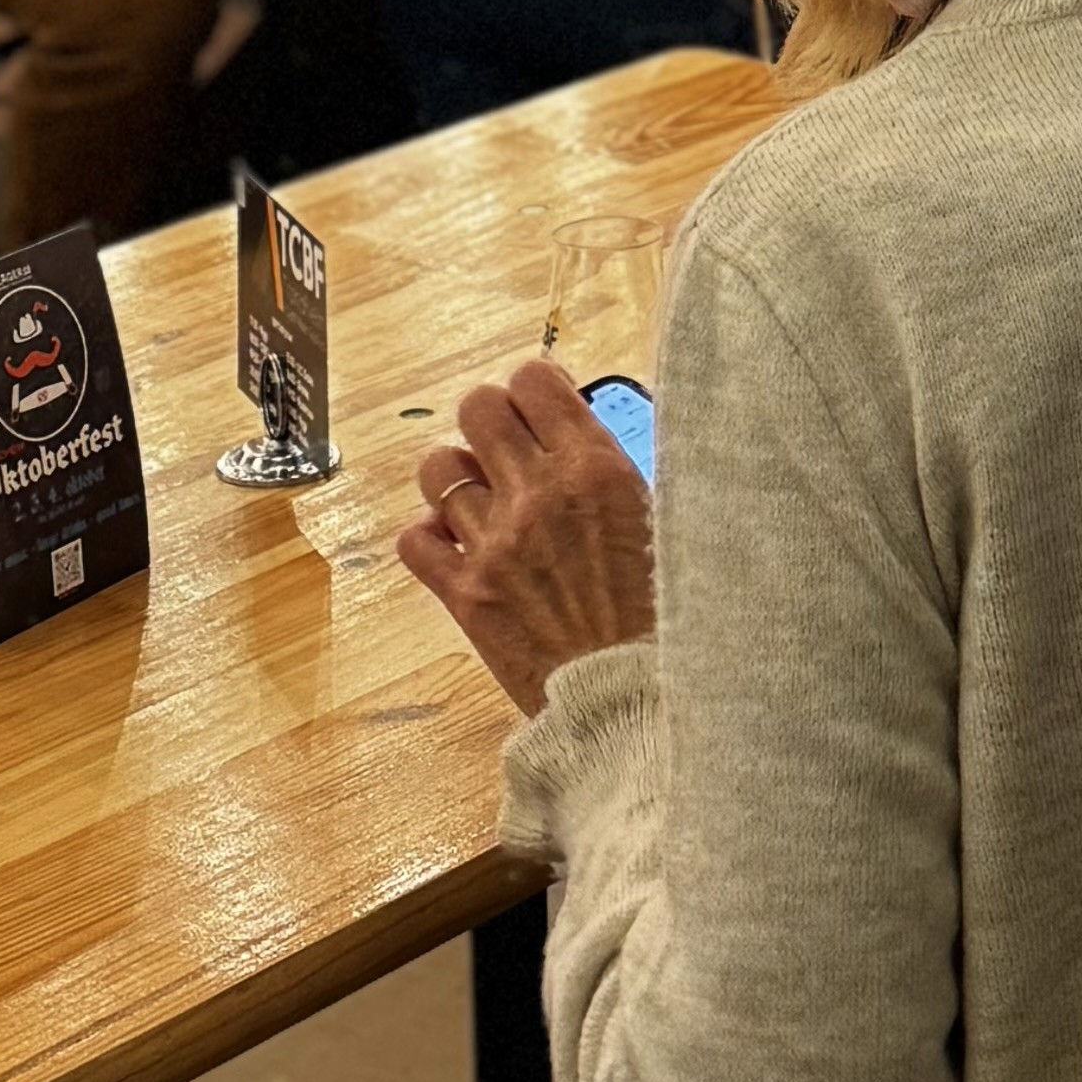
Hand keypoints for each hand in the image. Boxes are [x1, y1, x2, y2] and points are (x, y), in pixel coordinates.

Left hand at [398, 355, 657, 717]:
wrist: (635, 702)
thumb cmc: (666, 617)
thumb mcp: (666, 523)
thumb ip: (623, 472)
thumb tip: (590, 439)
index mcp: (596, 468)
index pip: (534, 379)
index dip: (535, 388)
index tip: (545, 408)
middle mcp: (538, 494)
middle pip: (477, 407)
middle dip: (493, 421)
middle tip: (513, 449)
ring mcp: (495, 544)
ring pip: (438, 467)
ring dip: (461, 476)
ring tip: (486, 498)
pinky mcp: (465, 595)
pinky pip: (414, 539)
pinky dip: (431, 538)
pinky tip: (462, 547)